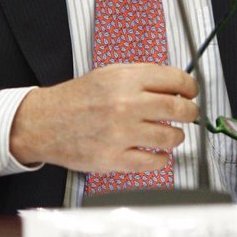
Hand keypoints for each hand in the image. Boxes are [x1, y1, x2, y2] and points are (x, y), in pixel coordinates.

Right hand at [8, 63, 198, 173]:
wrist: (45, 122)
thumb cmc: (76, 98)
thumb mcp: (108, 74)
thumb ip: (142, 76)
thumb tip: (175, 84)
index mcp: (126, 80)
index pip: (176, 80)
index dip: (190, 87)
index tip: (191, 92)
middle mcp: (126, 105)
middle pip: (180, 109)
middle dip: (190, 112)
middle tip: (189, 113)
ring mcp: (121, 133)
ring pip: (171, 137)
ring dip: (176, 136)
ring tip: (169, 134)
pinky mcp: (115, 159)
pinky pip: (154, 162)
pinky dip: (161, 159)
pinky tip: (156, 152)